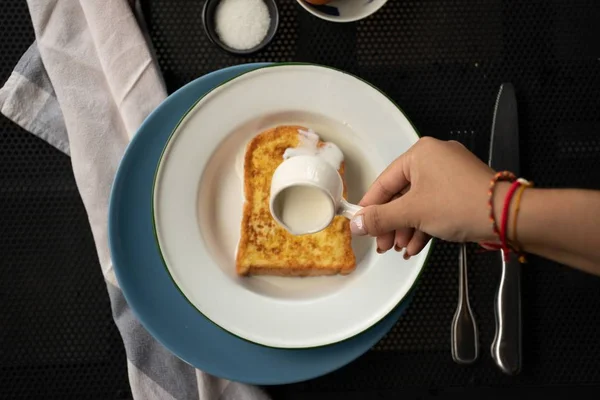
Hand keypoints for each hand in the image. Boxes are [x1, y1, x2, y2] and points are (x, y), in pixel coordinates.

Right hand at [351, 137, 495, 256]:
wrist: (505, 216)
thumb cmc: (461, 204)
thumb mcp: (412, 213)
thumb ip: (380, 218)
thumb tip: (357, 223)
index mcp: (420, 153)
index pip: (385, 182)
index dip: (371, 207)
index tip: (362, 224)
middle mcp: (435, 159)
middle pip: (401, 194)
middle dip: (392, 223)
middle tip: (383, 243)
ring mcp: (450, 175)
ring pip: (418, 203)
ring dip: (407, 228)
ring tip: (400, 248)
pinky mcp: (461, 190)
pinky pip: (434, 206)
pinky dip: (424, 225)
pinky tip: (416, 246)